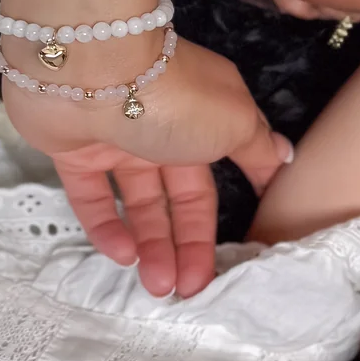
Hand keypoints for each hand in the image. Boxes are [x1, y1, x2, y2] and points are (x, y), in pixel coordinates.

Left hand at [3, 38, 291, 296]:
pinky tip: (122, 257)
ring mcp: (118, 139)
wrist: (91, 69)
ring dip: (151, 244)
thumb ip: (257, 148)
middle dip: (187, 244)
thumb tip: (284, 158)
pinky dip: (107, 227)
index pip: (220, 173)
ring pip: (140, 202)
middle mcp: (165, 128)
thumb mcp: (235, 121)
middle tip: (189, 291)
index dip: (225, 212)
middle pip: (180, 197)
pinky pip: (93, 196)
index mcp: (207, 117)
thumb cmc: (176, 96)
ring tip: (158, 286)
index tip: (234, 256)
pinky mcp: (74, 151)